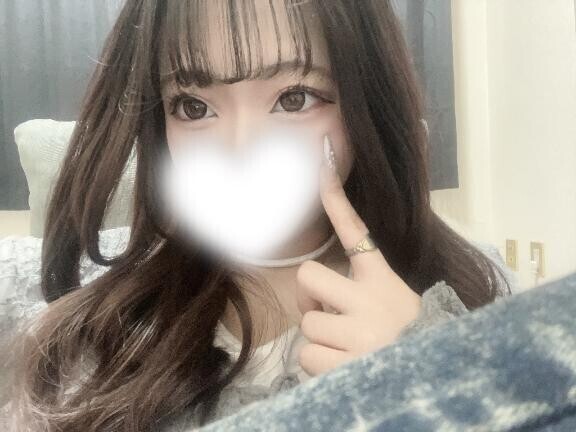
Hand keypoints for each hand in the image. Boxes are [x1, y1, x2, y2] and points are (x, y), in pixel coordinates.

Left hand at [295, 136, 421, 376]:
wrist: (436, 377)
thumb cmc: (411, 337)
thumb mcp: (397, 301)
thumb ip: (363, 289)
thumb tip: (315, 288)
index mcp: (382, 279)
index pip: (356, 231)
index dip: (336, 200)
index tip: (322, 166)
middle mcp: (369, 300)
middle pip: (306, 277)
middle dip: (308, 297)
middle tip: (325, 311)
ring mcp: (357, 332)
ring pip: (306, 324)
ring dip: (319, 338)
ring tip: (347, 349)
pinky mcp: (346, 365)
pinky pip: (307, 357)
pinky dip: (320, 366)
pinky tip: (345, 369)